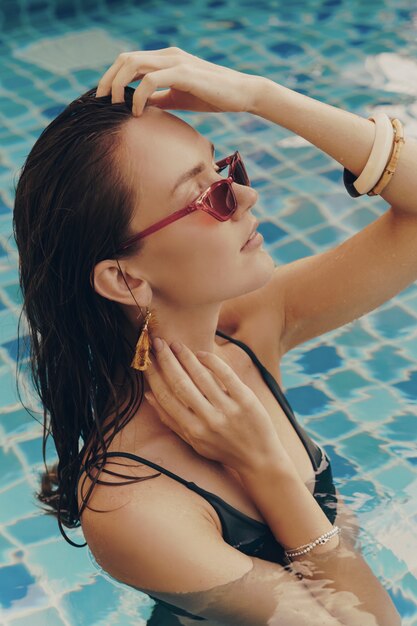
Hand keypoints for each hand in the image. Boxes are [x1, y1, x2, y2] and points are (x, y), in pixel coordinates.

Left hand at [95, 47, 262, 115]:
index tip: (104, 100)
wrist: (241, 94)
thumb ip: (158, 98)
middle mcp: (168, 55)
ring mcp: (176, 61)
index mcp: (165, 59)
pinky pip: (151, 79)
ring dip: (118, 86)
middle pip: (125, 59)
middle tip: (101, 104)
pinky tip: (137, 112)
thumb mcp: (178, 98)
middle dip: (108, 81)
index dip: (112, 78)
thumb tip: (139, 107)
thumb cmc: (212, 96)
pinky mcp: (184, 72)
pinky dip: (138, 96)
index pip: (129, 61)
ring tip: (115, 107)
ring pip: (134, 64)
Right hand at [143, 338, 287, 473]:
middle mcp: (208, 420)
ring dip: (185, 357)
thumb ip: (171, 419)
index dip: (153, 376)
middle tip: (157, 342)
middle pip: (180, 384)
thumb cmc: (223, 448)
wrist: (259, 459)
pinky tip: (201, 354)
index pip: (166, 397)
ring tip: (176, 344)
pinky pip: (226, 375)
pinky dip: (212, 361)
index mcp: (192, 430)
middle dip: (166, 360)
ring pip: (201, 376)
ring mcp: (227, 409)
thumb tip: (149, 395)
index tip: (145, 359)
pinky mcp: (246, 400)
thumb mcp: (194, 440)